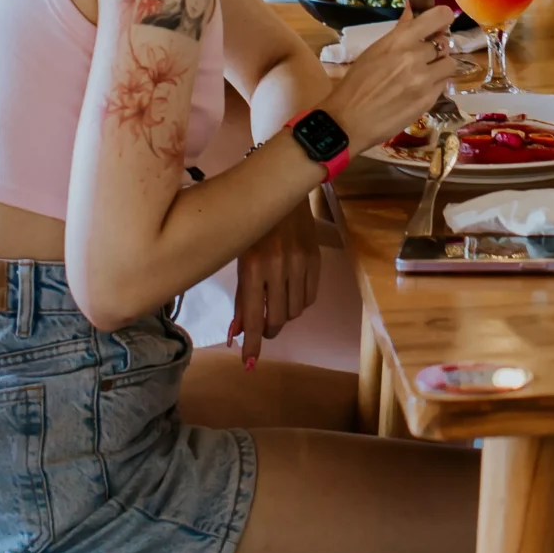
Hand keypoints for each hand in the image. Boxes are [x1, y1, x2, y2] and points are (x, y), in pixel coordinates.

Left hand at [228, 202, 321, 365]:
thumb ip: (240, 296)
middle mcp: (279, 267)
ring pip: (296, 311)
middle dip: (268, 330)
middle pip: (278, 318)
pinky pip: (310, 297)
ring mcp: (301, 263)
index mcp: (253, 266)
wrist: (281, 190)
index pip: (254, 316)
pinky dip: (300, 303)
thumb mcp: (238, 258)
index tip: (249, 363)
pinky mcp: (316, 258)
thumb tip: (237, 332)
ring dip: (284, 316)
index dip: (252, 343)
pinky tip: (291, 294)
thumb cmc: (249, 225)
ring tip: (275, 306)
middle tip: (261, 328)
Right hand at [329, 0, 461, 151]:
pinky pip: (443, 85)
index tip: (438, 24)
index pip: (439, 17)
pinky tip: (419, 89)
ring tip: (424, 74)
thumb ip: (402, 27)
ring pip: (449, 64)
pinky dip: (435, 84)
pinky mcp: (429, 101)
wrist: (348, 121)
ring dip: (440, 66)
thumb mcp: (376, 49)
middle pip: (444, 43)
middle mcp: (415, 57)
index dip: (443, 18)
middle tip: (423, 56)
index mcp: (399, 40)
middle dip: (435, 48)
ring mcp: (424, 80)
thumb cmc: (357, 82)